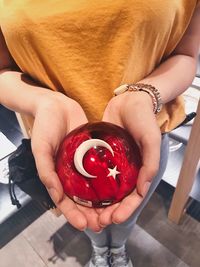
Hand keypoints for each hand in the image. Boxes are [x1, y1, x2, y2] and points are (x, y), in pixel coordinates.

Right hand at [31, 91, 101, 231]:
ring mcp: (83, 164)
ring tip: (114, 211)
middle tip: (103, 223)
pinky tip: (119, 188)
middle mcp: (70, 173)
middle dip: (92, 213)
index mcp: (56, 176)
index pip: (65, 201)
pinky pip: (101, 169)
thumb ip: (46, 171)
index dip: (74, 215)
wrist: (56, 105)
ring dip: (102, 202)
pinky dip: (108, 180)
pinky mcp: (93, 153)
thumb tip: (57, 196)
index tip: (85, 225)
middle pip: (82, 199)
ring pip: (94, 187)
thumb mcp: (41, 148)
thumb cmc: (45, 126)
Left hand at [99, 91, 160, 225]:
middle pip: (118, 197)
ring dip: (98, 202)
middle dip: (109, 211)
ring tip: (87, 212)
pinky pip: (95, 172)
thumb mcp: (151, 140)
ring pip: (105, 188)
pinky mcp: (101, 154)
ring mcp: (113, 162)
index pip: (134, 196)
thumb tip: (143, 189)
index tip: (114, 219)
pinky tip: (80, 191)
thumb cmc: (143, 119)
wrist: (129, 100)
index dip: (126, 210)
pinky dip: (90, 183)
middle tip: (97, 220)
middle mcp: (127, 169)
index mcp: (140, 170)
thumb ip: (151, 163)